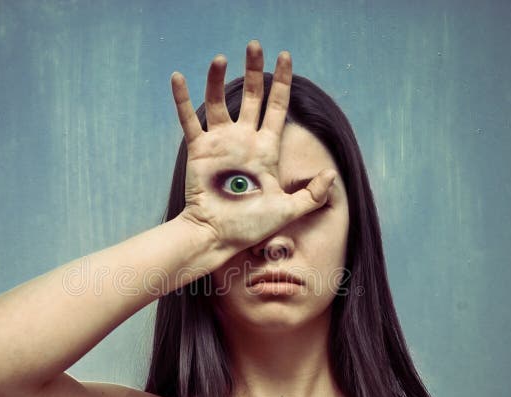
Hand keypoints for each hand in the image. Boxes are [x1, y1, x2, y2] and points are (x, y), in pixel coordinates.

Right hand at [171, 40, 336, 253]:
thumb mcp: (288, 211)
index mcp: (266, 149)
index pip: (277, 106)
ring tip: (220, 57)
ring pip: (217, 102)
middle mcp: (243, 140)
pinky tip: (178, 77)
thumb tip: (332, 175)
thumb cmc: (251, 227)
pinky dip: (182, 99)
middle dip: (254, 71)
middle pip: (250, 96)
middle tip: (255, 46)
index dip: (282, 81)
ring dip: (216, 79)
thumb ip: (311, 195)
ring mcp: (219, 143)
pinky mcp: (198, 150)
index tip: (284, 56)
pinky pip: (188, 120)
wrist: (217, 236)